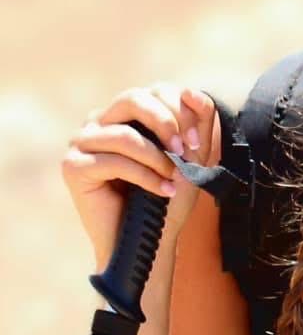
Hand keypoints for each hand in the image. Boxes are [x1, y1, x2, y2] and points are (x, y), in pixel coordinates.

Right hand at [62, 81, 219, 270]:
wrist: (148, 242)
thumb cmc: (166, 199)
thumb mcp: (189, 158)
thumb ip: (196, 124)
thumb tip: (194, 92)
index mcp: (126, 114)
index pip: (153, 91)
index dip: (179, 110)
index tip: (197, 141)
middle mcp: (100, 122)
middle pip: (132, 99)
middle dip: (165, 121)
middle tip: (184, 149)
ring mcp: (82, 142)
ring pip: (125, 134)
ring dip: (156, 158)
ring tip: (174, 178)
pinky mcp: (73, 166)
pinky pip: (113, 161)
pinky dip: (145, 177)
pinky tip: (164, 191)